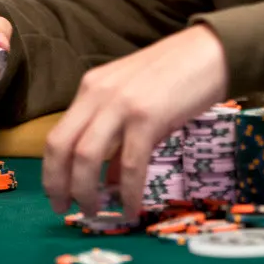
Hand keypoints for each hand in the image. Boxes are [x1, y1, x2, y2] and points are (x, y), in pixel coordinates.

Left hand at [42, 24, 228, 218]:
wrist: (211, 51)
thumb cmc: (176, 75)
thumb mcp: (135, 99)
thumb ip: (116, 133)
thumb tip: (108, 179)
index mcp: (92, 87)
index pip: (57, 135)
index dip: (51, 171)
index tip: (58, 195)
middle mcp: (98, 93)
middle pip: (61, 146)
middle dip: (58, 184)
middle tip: (66, 209)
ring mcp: (121, 103)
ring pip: (86, 157)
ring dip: (86, 192)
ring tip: (95, 212)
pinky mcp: (147, 116)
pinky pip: (129, 165)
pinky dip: (127, 193)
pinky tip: (131, 209)